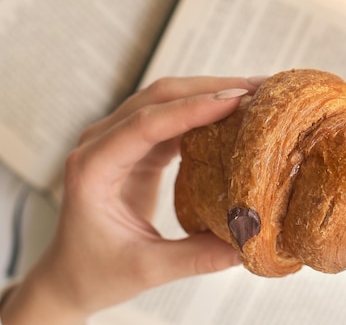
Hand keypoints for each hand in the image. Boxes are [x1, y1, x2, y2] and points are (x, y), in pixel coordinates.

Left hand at [1, 76, 260, 324]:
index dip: (192, 108)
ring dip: (210, 91)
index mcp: (92, 168)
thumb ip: (197, 256)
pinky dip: (203, 108)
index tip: (235, 100)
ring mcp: (117, 137)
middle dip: (210, 88)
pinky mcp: (136, 142)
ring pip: (167, 97)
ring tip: (254, 93)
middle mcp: (100, 141)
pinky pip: (172, 114)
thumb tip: (251, 241)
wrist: (69, 274)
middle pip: (159, 96)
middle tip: (257, 89)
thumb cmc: (95, 273)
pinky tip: (233, 111)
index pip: (146, 124)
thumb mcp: (146, 270)